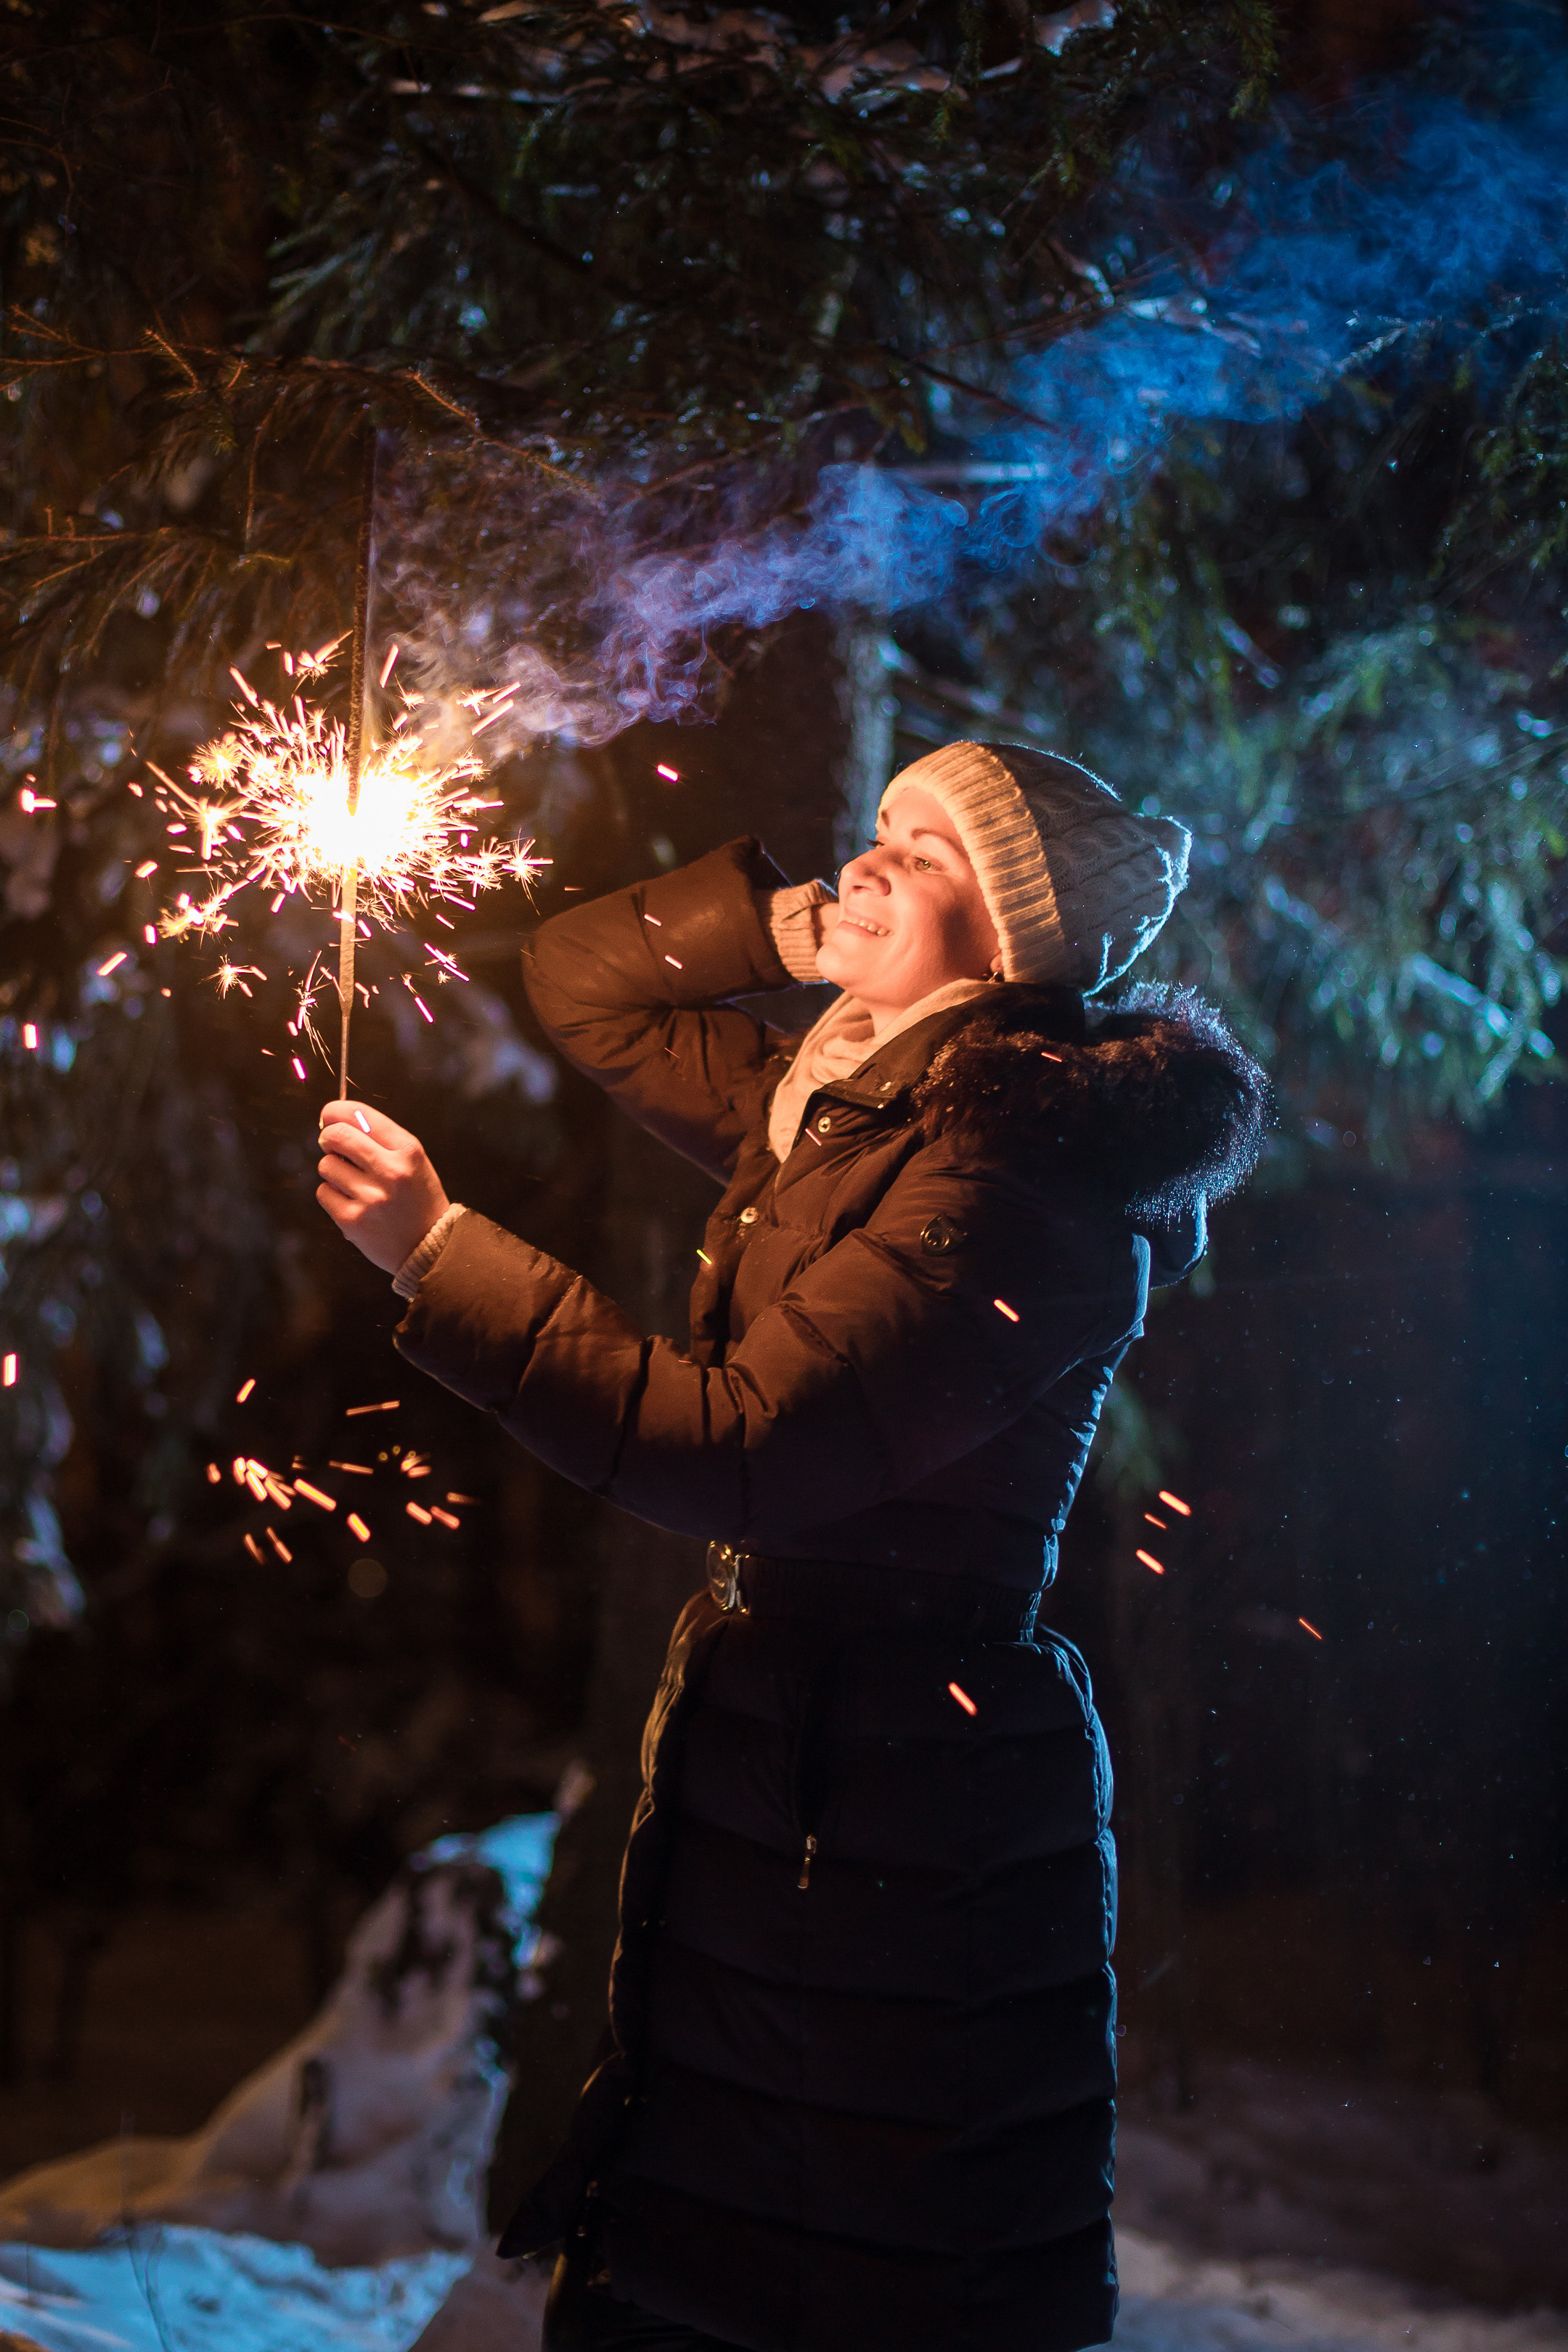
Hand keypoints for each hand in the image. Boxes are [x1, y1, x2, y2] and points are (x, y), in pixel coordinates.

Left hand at [316, 1100, 449, 1274]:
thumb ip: (380, 1139)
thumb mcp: (412, 1162)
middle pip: (337, 1136)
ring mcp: (371, 1197)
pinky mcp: (353, 1220)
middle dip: (328, 1138)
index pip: (361, 1116)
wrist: (429, 1246)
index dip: (337, 1111)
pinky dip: (332, 1195)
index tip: (329, 1115)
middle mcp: (391, 1171)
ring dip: (332, 1171)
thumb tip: (335, 1119)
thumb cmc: (417, 1199)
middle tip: (332, 1146)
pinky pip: (323, 1193)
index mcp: (408, 1151)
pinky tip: (351, 1202)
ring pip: (326, 1165)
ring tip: (352, 1183)